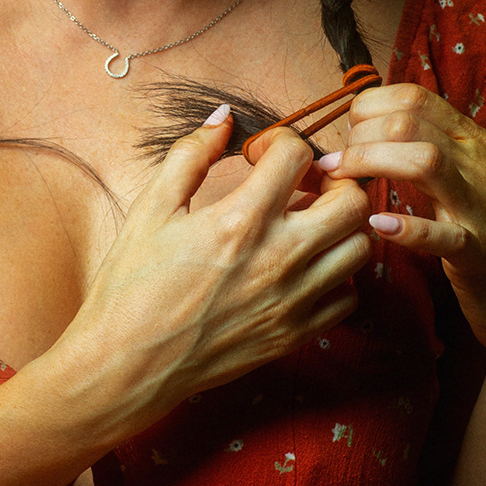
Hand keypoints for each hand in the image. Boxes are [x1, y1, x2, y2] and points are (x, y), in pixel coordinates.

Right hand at [44, 105, 378, 438]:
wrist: (126, 366)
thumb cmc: (130, 287)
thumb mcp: (150, 210)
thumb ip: (190, 156)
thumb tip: (223, 119)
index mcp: (240, 221)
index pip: (298, 155)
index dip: (280, 142)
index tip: (257, 157)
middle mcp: (278, 259)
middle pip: (352, 201)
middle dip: (332, 181)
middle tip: (301, 185)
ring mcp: (292, 301)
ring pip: (359, 248)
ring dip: (339, 227)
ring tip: (304, 225)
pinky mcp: (294, 334)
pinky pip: (347, 297)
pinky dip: (336, 277)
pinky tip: (303, 268)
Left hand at [319, 85, 485, 371]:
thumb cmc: (484, 234)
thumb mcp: (461, 178)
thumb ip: (425, 149)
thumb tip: (369, 130)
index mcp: (470, 141)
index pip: (413, 97)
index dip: (367, 109)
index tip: (347, 136)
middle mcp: (478, 163)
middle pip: (410, 122)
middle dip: (360, 136)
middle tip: (335, 164)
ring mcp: (480, 206)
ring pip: (425, 160)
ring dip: (372, 163)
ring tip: (343, 181)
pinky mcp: (478, 252)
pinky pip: (442, 235)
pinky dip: (407, 229)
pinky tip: (378, 226)